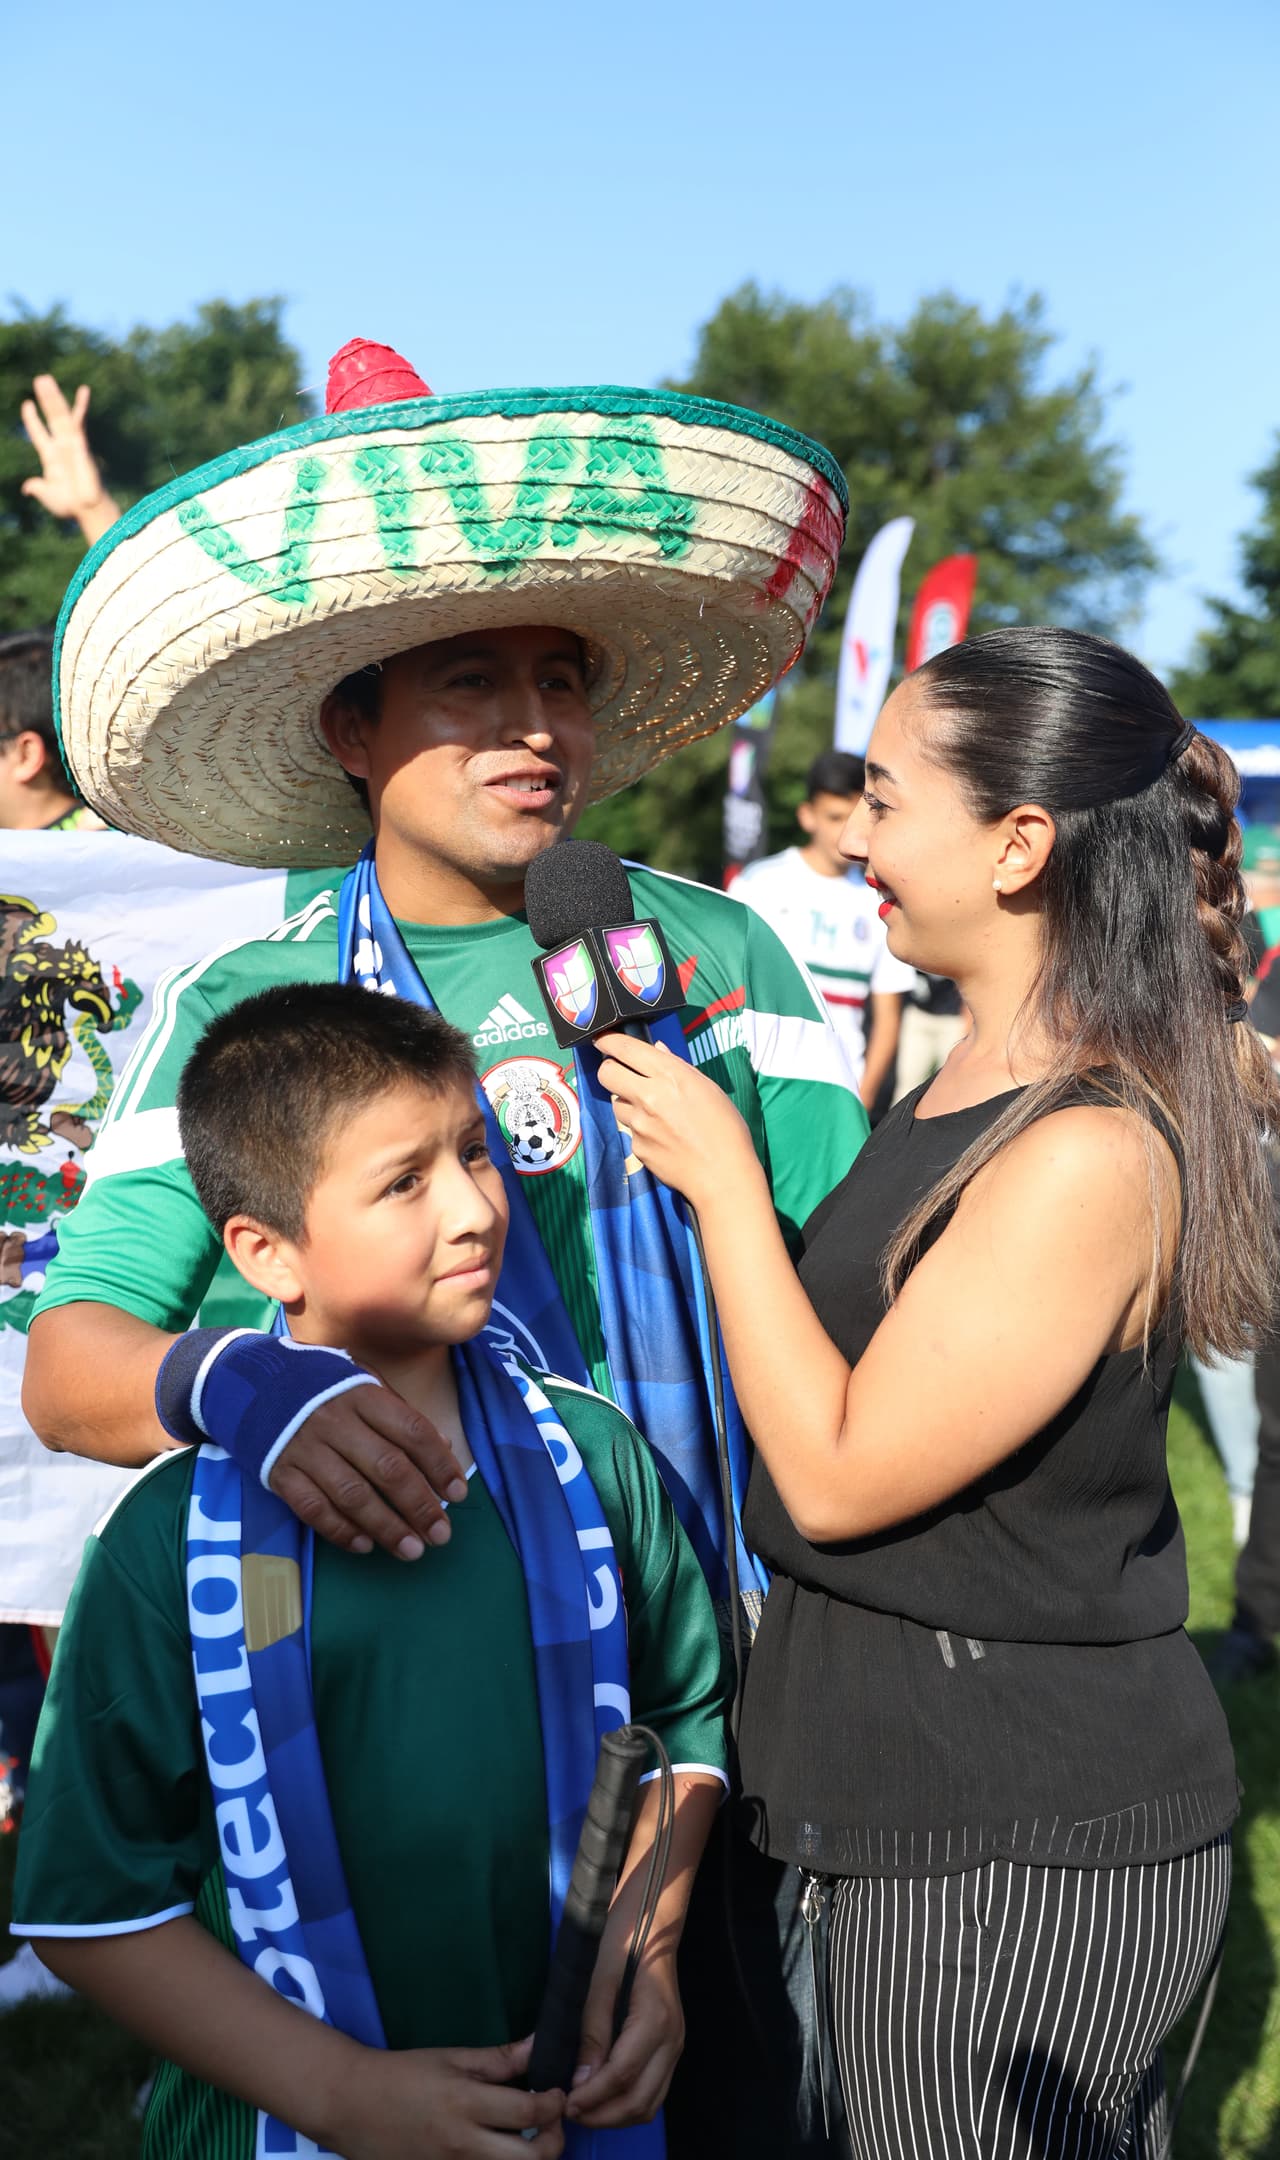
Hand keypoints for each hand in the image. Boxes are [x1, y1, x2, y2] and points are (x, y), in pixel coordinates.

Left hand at [20, 375, 119, 543]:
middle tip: (40, 379)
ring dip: (53, 397)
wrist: (87, 509)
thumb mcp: (49, 496)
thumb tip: (27, 488)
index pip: (39, 433)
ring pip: (60, 414)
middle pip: (51, 417)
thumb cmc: (70, 506)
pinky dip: (80, 405)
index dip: (32, 420)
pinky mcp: (80, 443)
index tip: (27, 405)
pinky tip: (83, 390)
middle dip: (46, 399)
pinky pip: (78, 421)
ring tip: (44, 379)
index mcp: (51, 457)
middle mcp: (61, 445)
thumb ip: (38, 488)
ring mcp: (71, 442)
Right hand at [270, 1384, 470, 1560]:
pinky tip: (365, 1545)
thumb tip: (444, 1448)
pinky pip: (314, 1509)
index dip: (439, 1465)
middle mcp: (335, 1421)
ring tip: (412, 1550)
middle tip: (441, 1534)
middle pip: (387, 1467)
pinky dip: (341, 1530)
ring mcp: (305, 1449)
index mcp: (362, 1394)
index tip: (458, 1495)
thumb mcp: (363, 1384)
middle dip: (419, 1505)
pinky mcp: (280, 1473)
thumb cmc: (321, 1386)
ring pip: (353, 1495)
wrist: (250, 1383)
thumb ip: (401, 1415)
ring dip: (386, 1527)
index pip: (412, 1431)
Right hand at [332, 2035, 563, 2158]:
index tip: (557, 2094)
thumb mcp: (452, 2057)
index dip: (554, 2104)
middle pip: (531, 2159)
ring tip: (531, 2140)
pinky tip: (501, 2152)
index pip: (529, 2112)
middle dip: (554, 2141)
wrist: (354, 2105)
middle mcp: (463, 2144)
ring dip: (531, 2159)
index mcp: (467, 2103)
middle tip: (551, 2123)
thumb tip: (540, 2045)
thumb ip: (499, 2058)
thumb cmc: (404, 2074)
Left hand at [566, 1954, 683, 2128]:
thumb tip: (581, 2082)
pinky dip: (629, 2103)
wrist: (650, 1921)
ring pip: (650, 2102)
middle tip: (570, 2114)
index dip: (593, 2097)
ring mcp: (675, 2045)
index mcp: (655, 2021)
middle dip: (604, 2116)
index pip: (623, 2075)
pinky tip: (604, 2098)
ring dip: (617, 2115)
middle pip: (641, 2100)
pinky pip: (653, 2090)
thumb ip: (591, 2032)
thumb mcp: (596, 1982)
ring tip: (584, 2111)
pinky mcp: (671, 2046)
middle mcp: (672, 2040)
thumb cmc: (619, 1943)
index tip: (565, 2105)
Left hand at [595, 1030, 760, 1213]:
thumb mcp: (708, 1089)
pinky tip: (663, 1137)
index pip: (625, 1048)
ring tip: (654, 1113)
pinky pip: (630, 1131)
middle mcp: (649, 1096)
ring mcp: (639, 1123)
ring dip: (628, 1103)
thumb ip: (677, 1067)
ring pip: (616, 1104)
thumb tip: (657, 1050)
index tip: (603, 1040)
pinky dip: (641, 1130)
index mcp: (670, 1075)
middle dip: (610, 1069)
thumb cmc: (725, 1129)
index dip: (608, 1040)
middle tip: (622, 1074)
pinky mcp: (636, 1147)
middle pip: (606, 1073)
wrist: (722, 1176)